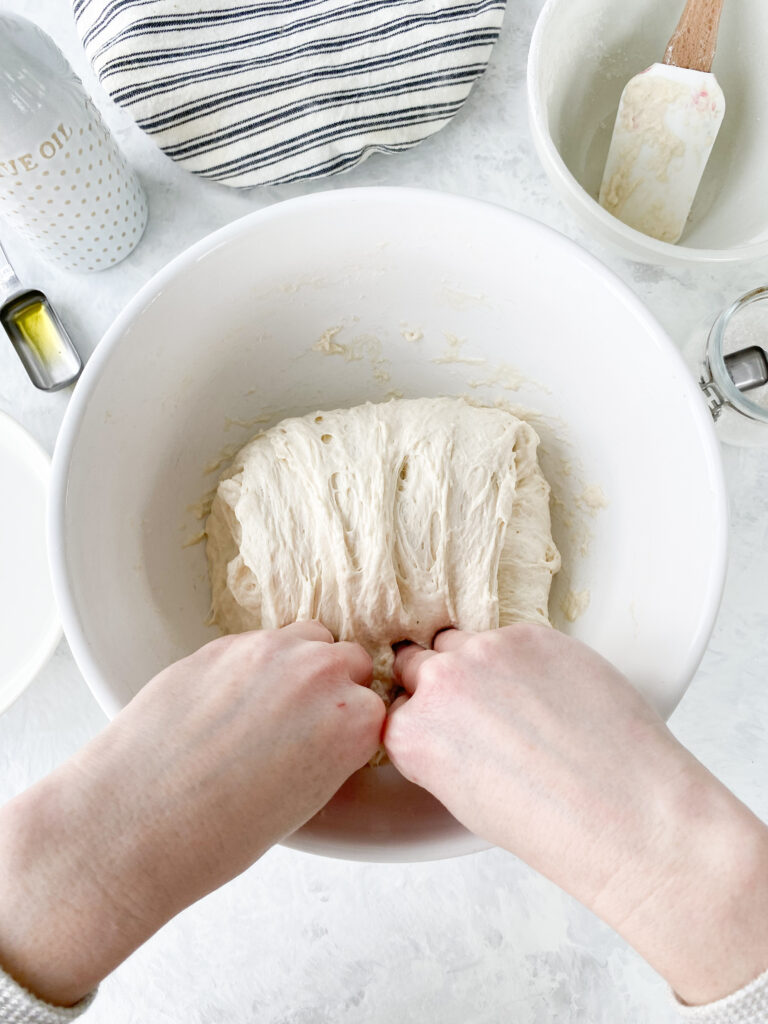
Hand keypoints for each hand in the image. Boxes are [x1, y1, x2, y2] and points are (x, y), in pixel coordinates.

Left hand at [0, 622, 383, 1005]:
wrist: (135, 824)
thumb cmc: (215, 835)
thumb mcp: (304, 802)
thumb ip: (329, 750)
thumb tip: (320, 727)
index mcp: (353, 723)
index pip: (374, 705)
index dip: (351, 725)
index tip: (332, 740)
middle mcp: (319, 676)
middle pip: (348, 660)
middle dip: (330, 687)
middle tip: (297, 723)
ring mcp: (268, 652)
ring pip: (305, 638)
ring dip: (295, 663)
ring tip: (262, 706)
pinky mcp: (221, 643)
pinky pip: (256, 642)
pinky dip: (250, 665)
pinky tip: (224, 703)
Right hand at [385, 624, 767, 1005]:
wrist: (625, 814)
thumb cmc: (551, 826)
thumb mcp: (464, 799)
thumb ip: (439, 748)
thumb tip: (450, 720)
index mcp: (411, 734)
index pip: (394, 705)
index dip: (420, 714)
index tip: (442, 723)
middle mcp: (438, 683)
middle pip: (417, 661)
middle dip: (439, 682)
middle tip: (476, 707)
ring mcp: (485, 651)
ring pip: (462, 640)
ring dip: (479, 662)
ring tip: (519, 699)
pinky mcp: (533, 634)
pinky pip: (513, 636)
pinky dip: (525, 658)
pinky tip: (554, 693)